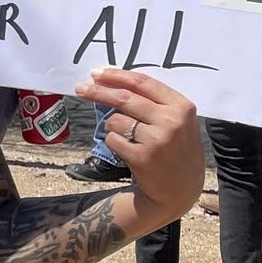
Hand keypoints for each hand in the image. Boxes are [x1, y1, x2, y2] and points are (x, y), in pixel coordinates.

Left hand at [74, 66, 203, 223]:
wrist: (180, 189)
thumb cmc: (175, 149)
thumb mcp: (176, 120)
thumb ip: (152, 101)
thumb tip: (110, 80)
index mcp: (181, 106)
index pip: (143, 83)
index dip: (116, 76)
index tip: (96, 73)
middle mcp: (171, 121)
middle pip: (125, 98)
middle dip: (98, 91)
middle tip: (80, 88)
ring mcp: (157, 140)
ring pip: (116, 120)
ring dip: (111, 125)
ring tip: (125, 135)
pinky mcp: (142, 157)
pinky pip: (113, 140)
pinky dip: (113, 142)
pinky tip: (128, 150)